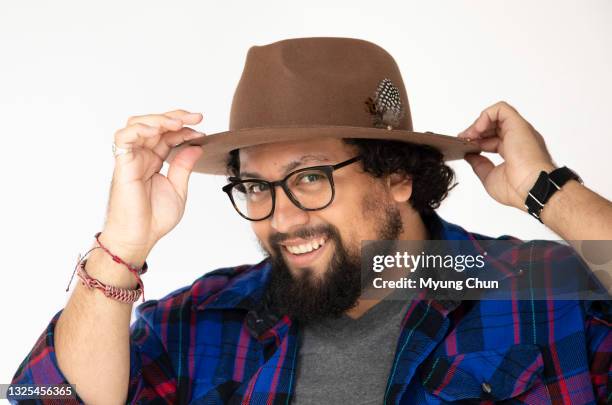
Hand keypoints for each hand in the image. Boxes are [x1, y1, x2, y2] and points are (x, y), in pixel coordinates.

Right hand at [101, 109, 204, 259]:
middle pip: (154, 124)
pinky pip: (124, 137)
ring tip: (178, 123)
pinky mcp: (123, 164)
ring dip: (159, 119)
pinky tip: (158, 129)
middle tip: (197, 118)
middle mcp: (141, 156)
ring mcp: (131, 158)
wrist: (140, 237)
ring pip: (138, 124)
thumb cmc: (154, 218)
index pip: (167, 135)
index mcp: (153, 160)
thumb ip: (184, 166)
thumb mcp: (178, 189)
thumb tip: (196, 146)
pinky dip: (140, 128)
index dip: (184, 129)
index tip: (202, 132)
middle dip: (176, 117)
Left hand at [458, 101, 555, 210]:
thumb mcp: (489, 177)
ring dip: (480, 123)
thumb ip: (479, 164)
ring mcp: (519, 131)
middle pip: (494, 126)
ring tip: (470, 135)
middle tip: (464, 139)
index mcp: (515, 152)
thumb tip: (470, 155)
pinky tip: (478, 129)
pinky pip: (501, 109)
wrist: (533, 188)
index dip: (477, 141)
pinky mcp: (518, 124)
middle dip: (476, 131)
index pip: (493, 140)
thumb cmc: (518, 189)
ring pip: (498, 115)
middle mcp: (519, 139)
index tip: (465, 147)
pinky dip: (486, 115)